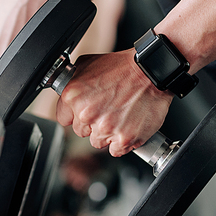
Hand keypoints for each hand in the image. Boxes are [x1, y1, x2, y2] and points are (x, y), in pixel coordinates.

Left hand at [55, 49, 172, 156]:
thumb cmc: (123, 67)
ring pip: (98, 142)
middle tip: (108, 109)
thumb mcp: (87, 64)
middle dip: (93, 123)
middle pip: (81, 132)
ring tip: (120, 115)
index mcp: (73, 95)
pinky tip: (127, 125)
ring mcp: (105, 128)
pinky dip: (122, 142)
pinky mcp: (123, 139)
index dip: (76, 114)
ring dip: (107, 133)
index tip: (85, 111)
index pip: (64, 119)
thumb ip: (72, 84)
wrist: (151, 71)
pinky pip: (116, 150)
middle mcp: (87, 114)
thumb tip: (65, 96)